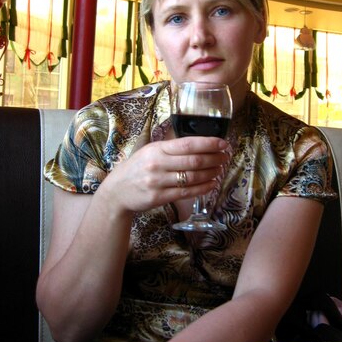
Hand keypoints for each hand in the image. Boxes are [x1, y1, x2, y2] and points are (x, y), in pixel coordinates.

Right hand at [99, 136, 229, 213]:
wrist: (117, 191)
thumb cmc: (137, 168)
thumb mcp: (150, 151)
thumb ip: (171, 148)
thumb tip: (200, 144)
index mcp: (157, 149)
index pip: (188, 144)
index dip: (209, 143)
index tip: (223, 143)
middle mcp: (158, 164)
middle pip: (194, 161)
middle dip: (214, 158)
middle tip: (225, 157)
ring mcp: (158, 182)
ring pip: (192, 177)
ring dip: (211, 173)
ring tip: (220, 170)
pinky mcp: (159, 197)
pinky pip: (187, 193)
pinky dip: (203, 188)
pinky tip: (211, 184)